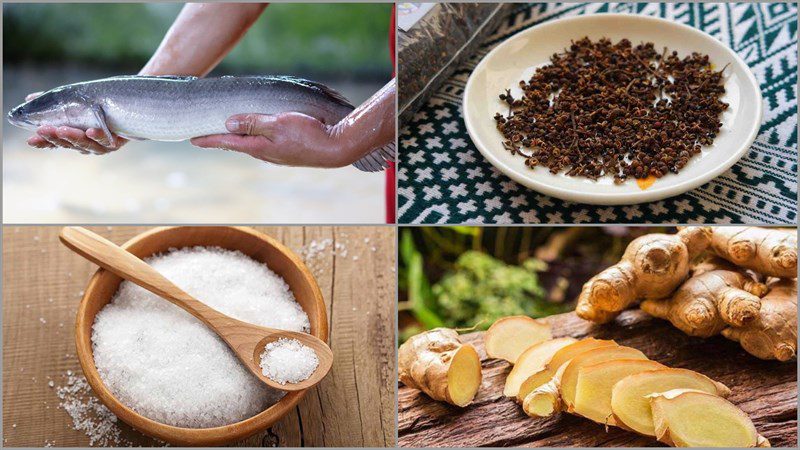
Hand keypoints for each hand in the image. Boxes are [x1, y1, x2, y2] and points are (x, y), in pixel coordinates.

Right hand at [24, 92, 126, 154]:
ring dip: (73, 137)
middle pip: (69, 144)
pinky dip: (98, 135)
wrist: (129, 108)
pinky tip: (90, 130)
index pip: (56, 143)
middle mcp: (87, 145)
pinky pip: (106, 140)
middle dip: (55, 137)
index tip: (31, 140)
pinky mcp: (116, 142)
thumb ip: (56, 102)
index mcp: (74, 138)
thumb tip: (29, 98)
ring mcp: (101, 145)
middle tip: (43, 129)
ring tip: (63, 129)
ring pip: (86, 144)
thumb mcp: (76, 103)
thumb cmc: (99, 108)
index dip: (44, 142)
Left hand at [191, 113, 352, 167]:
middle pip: (237, 145)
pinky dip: (254, 137)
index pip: (228, 142)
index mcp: (260, 147)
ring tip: (227, 132)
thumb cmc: (310, 134)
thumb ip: (254, 123)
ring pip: (251, 144)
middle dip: (220, 139)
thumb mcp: (279, 123)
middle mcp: (265, 153)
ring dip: (238, 138)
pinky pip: (265, 143)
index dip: (209, 139)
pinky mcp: (288, 151)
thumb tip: (229, 123)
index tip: (191, 139)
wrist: (337, 148)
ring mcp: (277, 154)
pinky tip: (257, 132)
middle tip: (204, 135)